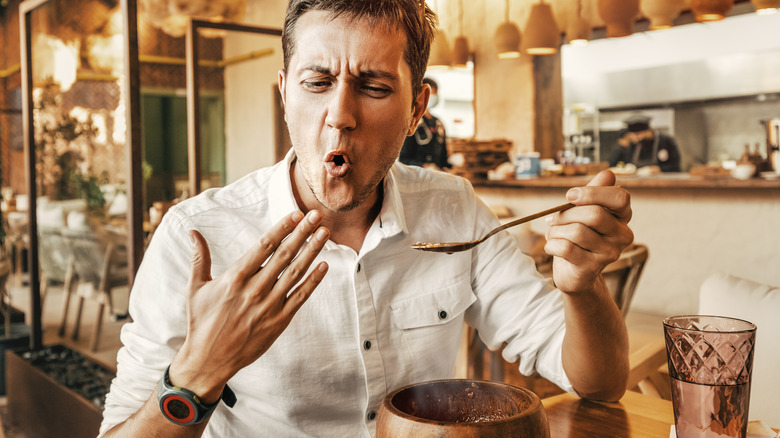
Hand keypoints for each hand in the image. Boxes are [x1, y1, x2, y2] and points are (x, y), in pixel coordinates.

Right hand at [169, 210, 329, 402]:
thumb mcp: (196, 288)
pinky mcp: (279, 321)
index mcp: (234, 278)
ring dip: (312, 251)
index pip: (264, 246)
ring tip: (324, 233)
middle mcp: (254, 290)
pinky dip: (314, 281)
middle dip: (302, 233)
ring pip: (295, 273)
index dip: (282, 228)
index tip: (296, 214)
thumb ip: (199, 258)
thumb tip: (193, 232)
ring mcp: (268, 306)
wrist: (209, 360)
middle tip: (316, 215)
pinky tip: (325, 266)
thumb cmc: (201, 322)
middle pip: (284, 255)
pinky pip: (300, 297)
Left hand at [544, 170, 632, 292]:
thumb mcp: (583, 210)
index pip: (620, 197)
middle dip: (566, 214)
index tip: (570, 195)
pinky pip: (566, 248)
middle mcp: (622, 235)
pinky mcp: (592, 268)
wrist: (573, 271)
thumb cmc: (578, 236)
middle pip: (595, 214)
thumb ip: (594, 192)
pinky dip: (552, 244)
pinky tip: (551, 246)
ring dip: (556, 230)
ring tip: (552, 234)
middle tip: (552, 218)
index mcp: (622, 217)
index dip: (593, 193)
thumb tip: (608, 174)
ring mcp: (610, 253)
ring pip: (577, 231)